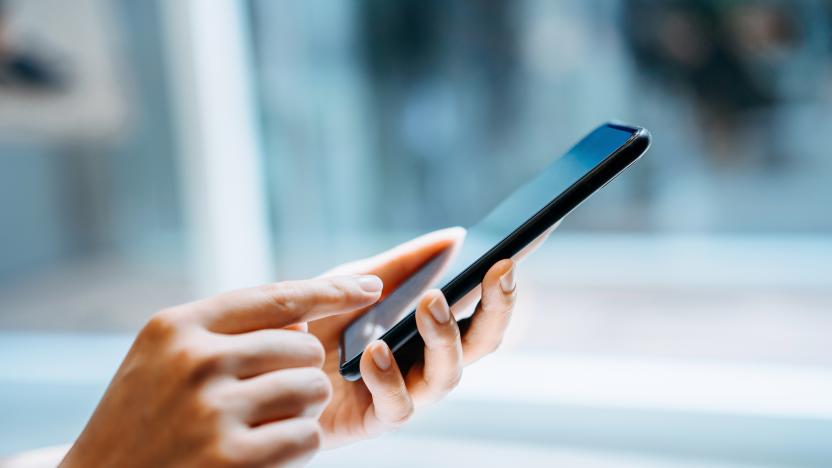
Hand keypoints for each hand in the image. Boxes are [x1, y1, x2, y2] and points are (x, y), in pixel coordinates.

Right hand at [60, 275, 384, 467]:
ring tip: (264, 425)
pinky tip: (263, 455)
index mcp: (178, 327)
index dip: (331, 292)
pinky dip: (296, 447)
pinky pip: (305, 437)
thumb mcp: (163, 358)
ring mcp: (211, 411)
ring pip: (311, 390)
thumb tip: (304, 318)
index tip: (370, 287)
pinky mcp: (231, 460)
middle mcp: (194, 360)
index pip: (277, 297)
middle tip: (273, 396)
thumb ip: (226, 331)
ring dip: (302, 412)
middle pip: (302, 348)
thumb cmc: (139, 420)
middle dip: (302, 373)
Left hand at [310, 226, 553, 446]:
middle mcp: (424, 362)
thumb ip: (402, 264)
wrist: (262, 361)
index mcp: (427, 329)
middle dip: (497, 309)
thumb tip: (455, 236)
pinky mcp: (373, 421)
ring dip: (445, 338)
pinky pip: (399, 407)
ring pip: (448, 377)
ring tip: (430, 302)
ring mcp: (404, 392)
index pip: (479, 310)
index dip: (502, 288)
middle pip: (481, 345)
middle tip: (498, 273)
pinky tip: (375, 352)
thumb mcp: (354, 282)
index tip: (512, 257)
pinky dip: (391, 378)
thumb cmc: (314, 323)